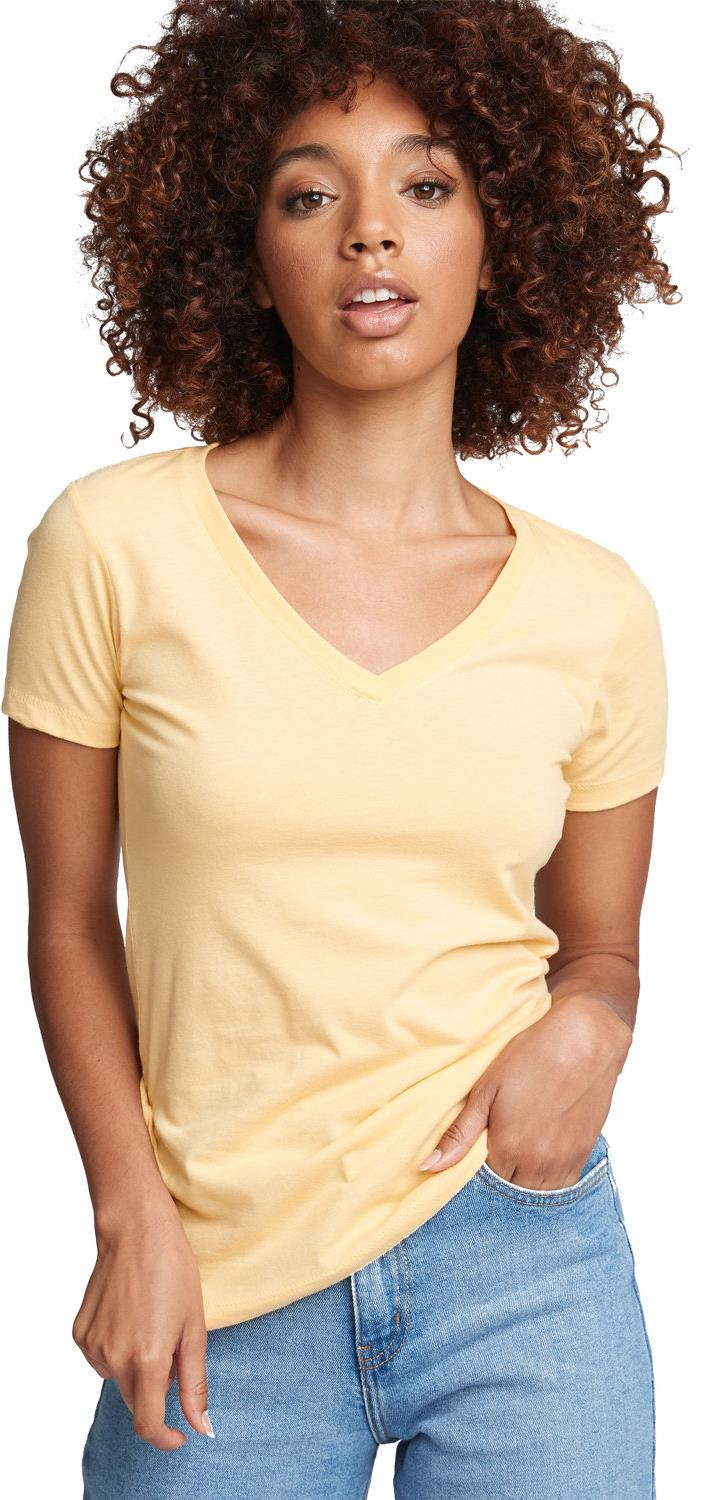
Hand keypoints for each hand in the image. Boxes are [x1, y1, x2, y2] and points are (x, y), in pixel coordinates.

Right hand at [73, 1192, 214, 1450]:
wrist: (135, 1230)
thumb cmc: (172, 1270)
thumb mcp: (195, 1327)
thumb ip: (195, 1382)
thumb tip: (201, 1426)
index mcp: (147, 1359)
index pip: (148, 1424)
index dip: (165, 1438)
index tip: (179, 1435)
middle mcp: (114, 1358)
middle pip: (136, 1401)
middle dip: (157, 1389)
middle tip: (172, 1347)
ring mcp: (93, 1346)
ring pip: (118, 1378)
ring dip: (136, 1367)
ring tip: (150, 1323)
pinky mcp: (80, 1333)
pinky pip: (101, 1358)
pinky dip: (117, 1350)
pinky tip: (128, 1317)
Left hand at [418, 992, 631, 1187]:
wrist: (585, 1038)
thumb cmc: (533, 1055)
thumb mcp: (487, 1088)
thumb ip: (460, 1133)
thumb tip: (428, 1165)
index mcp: (509, 1149)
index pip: (484, 1184)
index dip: (476, 1170)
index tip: (476, 1151)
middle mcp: (538, 1163)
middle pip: (511, 1191)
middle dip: (500, 1178)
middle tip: (497, 1148)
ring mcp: (565, 1161)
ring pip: (538, 1193)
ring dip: (525, 1180)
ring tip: (518, 1152)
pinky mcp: (585, 1153)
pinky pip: (564, 1186)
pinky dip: (549, 1178)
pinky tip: (541, 1154)